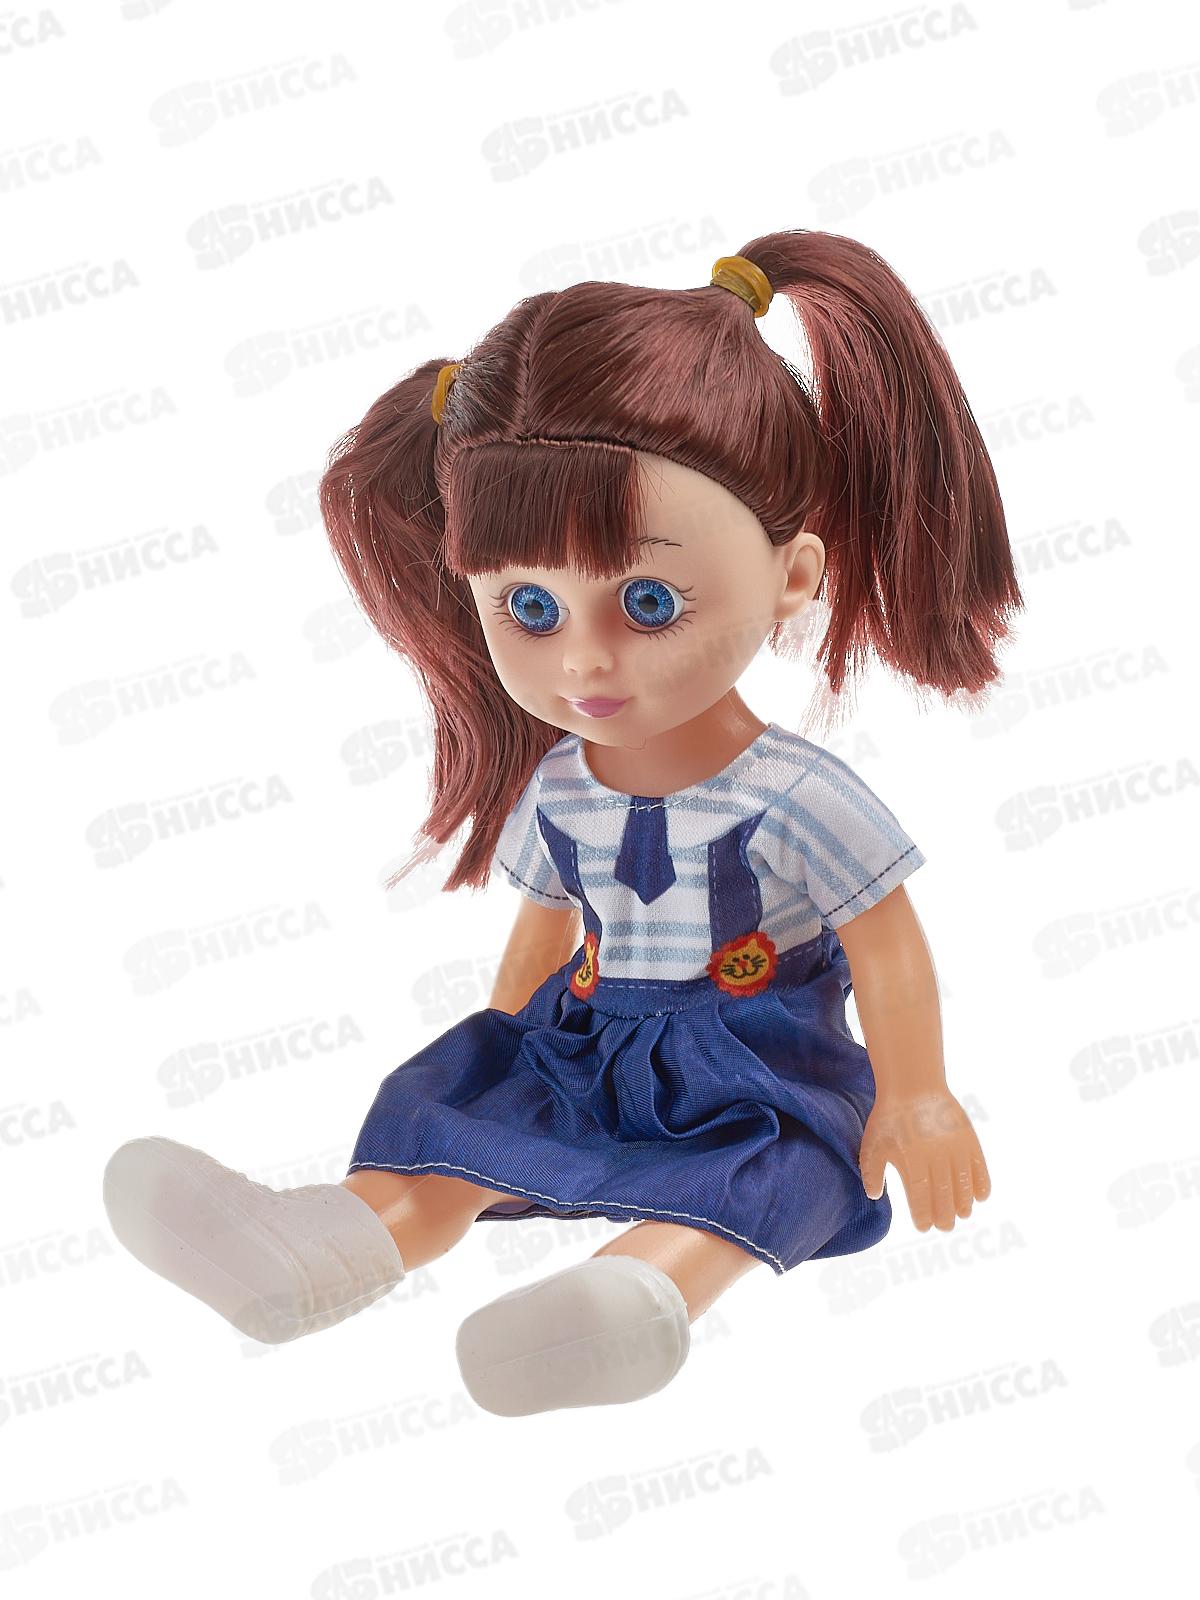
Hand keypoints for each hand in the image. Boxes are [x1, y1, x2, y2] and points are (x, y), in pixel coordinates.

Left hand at [859, 1090, 990, 1231]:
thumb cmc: (890, 1118)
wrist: (913, 1086)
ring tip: (962, 1215)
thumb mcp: (873, 1143)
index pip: (920, 1197)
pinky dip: (982, 1183)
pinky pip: (980, 1167)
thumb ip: (872, 1172)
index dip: (923, 1215)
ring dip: (964, 1203)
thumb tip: (874, 1195)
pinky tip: (981, 1197)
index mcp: (912, 1161)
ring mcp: (955, 1148)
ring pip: (963, 1184)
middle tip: (945, 1227)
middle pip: (944, 1195)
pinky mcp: (968, 1139)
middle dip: (945, 1215)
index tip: (923, 1227)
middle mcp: (936, 1157)